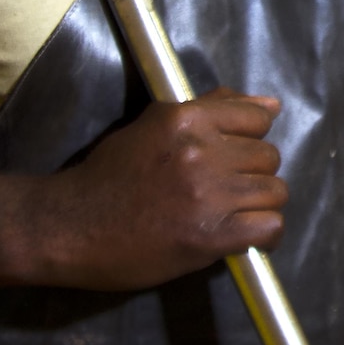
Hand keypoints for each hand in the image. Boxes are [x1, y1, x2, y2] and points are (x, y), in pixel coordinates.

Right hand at [21, 88, 285, 289]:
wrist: (68, 227)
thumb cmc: (107, 176)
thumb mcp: (153, 127)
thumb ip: (210, 110)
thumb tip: (270, 105)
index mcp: (186, 119)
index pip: (258, 118)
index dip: (251, 139)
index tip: (235, 158)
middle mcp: (201, 151)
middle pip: (269, 156)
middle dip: (253, 174)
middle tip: (228, 193)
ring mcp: (207, 194)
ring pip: (275, 191)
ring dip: (259, 206)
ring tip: (234, 216)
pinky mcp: (209, 236)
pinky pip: (269, 227)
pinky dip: (264, 235)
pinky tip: (244, 239)